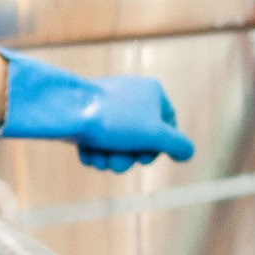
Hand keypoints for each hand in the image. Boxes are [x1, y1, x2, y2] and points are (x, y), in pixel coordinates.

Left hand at [0, 51, 194, 172]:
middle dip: (129, 157)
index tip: (145, 158)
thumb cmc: (115, 120)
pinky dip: (94, 152)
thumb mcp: (155, 135)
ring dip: (111, 159)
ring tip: (101, 158)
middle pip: (141, 139)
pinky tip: (88, 153)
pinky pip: (98, 142)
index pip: (168, 126)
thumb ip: (177, 145)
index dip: (159, 148)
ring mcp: (107, 107)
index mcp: (152, 92)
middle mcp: (131, 96)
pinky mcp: (87, 118)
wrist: (67, 112)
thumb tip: (187, 153)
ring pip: (118, 144)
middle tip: (118, 162)